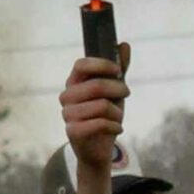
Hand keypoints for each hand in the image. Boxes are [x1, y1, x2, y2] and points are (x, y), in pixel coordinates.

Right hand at [60, 46, 129, 171]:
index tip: (118, 71)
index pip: (81, 64)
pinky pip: (100, 124)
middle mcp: (67, 96)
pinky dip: (115, 126)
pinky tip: (117, 129)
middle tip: (126, 93)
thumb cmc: (105, 115)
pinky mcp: (73, 132)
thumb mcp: (114, 91)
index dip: (101, 65)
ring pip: (101, 106)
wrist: (98, 148)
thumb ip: (119, 69)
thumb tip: (124, 44)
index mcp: (74, 82)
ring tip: (117, 118)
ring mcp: (68, 114)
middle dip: (118, 89)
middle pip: (96, 85)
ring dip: (117, 112)